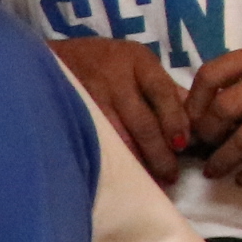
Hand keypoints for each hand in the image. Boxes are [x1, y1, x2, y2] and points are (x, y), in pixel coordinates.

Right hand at [47, 35, 194, 185]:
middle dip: (158, 151)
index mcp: (137, 60)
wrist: (47, 60)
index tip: (182, 146)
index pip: (162, 92)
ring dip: (136, 161)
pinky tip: (121, 174)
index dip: (174, 120)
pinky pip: (96, 140)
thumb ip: (163, 90)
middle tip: (169, 175)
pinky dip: (112, 158)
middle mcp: (113, 75)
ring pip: (117, 136)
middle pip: (141, 120)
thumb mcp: (135, 64)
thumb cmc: (102, 63)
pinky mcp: (72, 111)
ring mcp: (89, 95)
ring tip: (151, 181)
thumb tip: (194, 121)